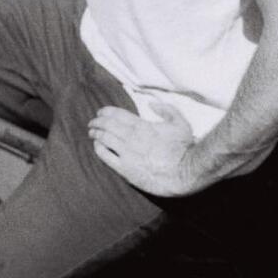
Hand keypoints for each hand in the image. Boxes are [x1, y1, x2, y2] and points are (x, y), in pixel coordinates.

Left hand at [88, 101, 203, 196]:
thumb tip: (152, 104)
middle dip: (97, 122)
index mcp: (141, 126)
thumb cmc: (184, 148)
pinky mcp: (126, 170)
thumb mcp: (179, 122)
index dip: (105, 112)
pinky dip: (99, 149)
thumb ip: (166, 110)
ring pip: (103, 139)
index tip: (100, 112)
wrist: (186, 173)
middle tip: (93, 122)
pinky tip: (97, 146)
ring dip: (95, 134)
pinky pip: (106, 157)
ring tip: (92, 133)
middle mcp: (131, 138)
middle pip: (107, 125)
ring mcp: (127, 154)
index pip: (116, 114)